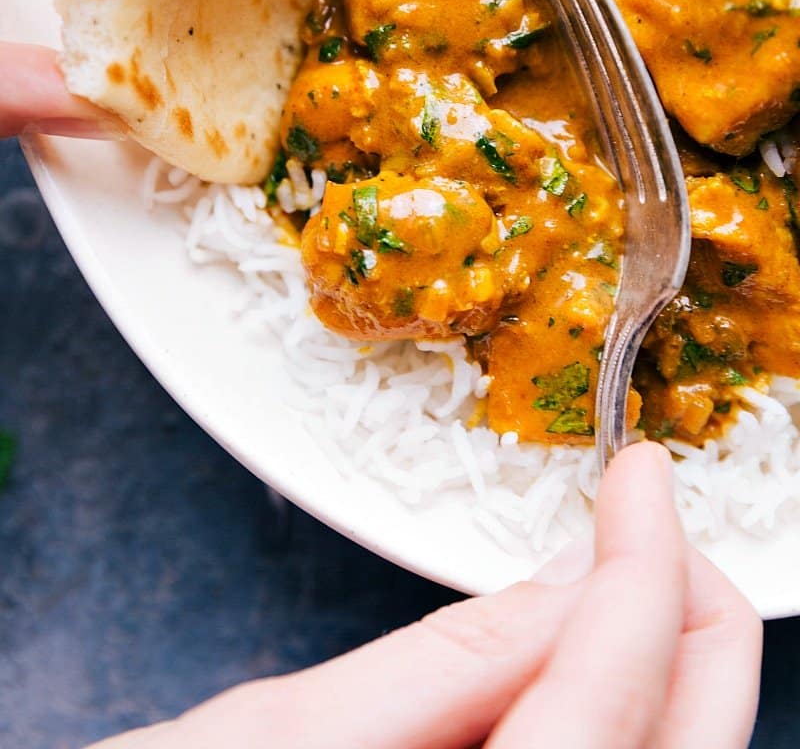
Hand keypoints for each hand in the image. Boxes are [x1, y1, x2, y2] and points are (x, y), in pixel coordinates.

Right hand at [83, 442, 761, 748]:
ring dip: (665, 664)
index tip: (640, 476)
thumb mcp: (275, 739)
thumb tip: (571, 576)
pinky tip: (583, 657)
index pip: (610, 698)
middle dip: (690, 619)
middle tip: (652, 523)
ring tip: (623, 575)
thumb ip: (446, 664)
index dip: (644, 566)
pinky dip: (625, 713)